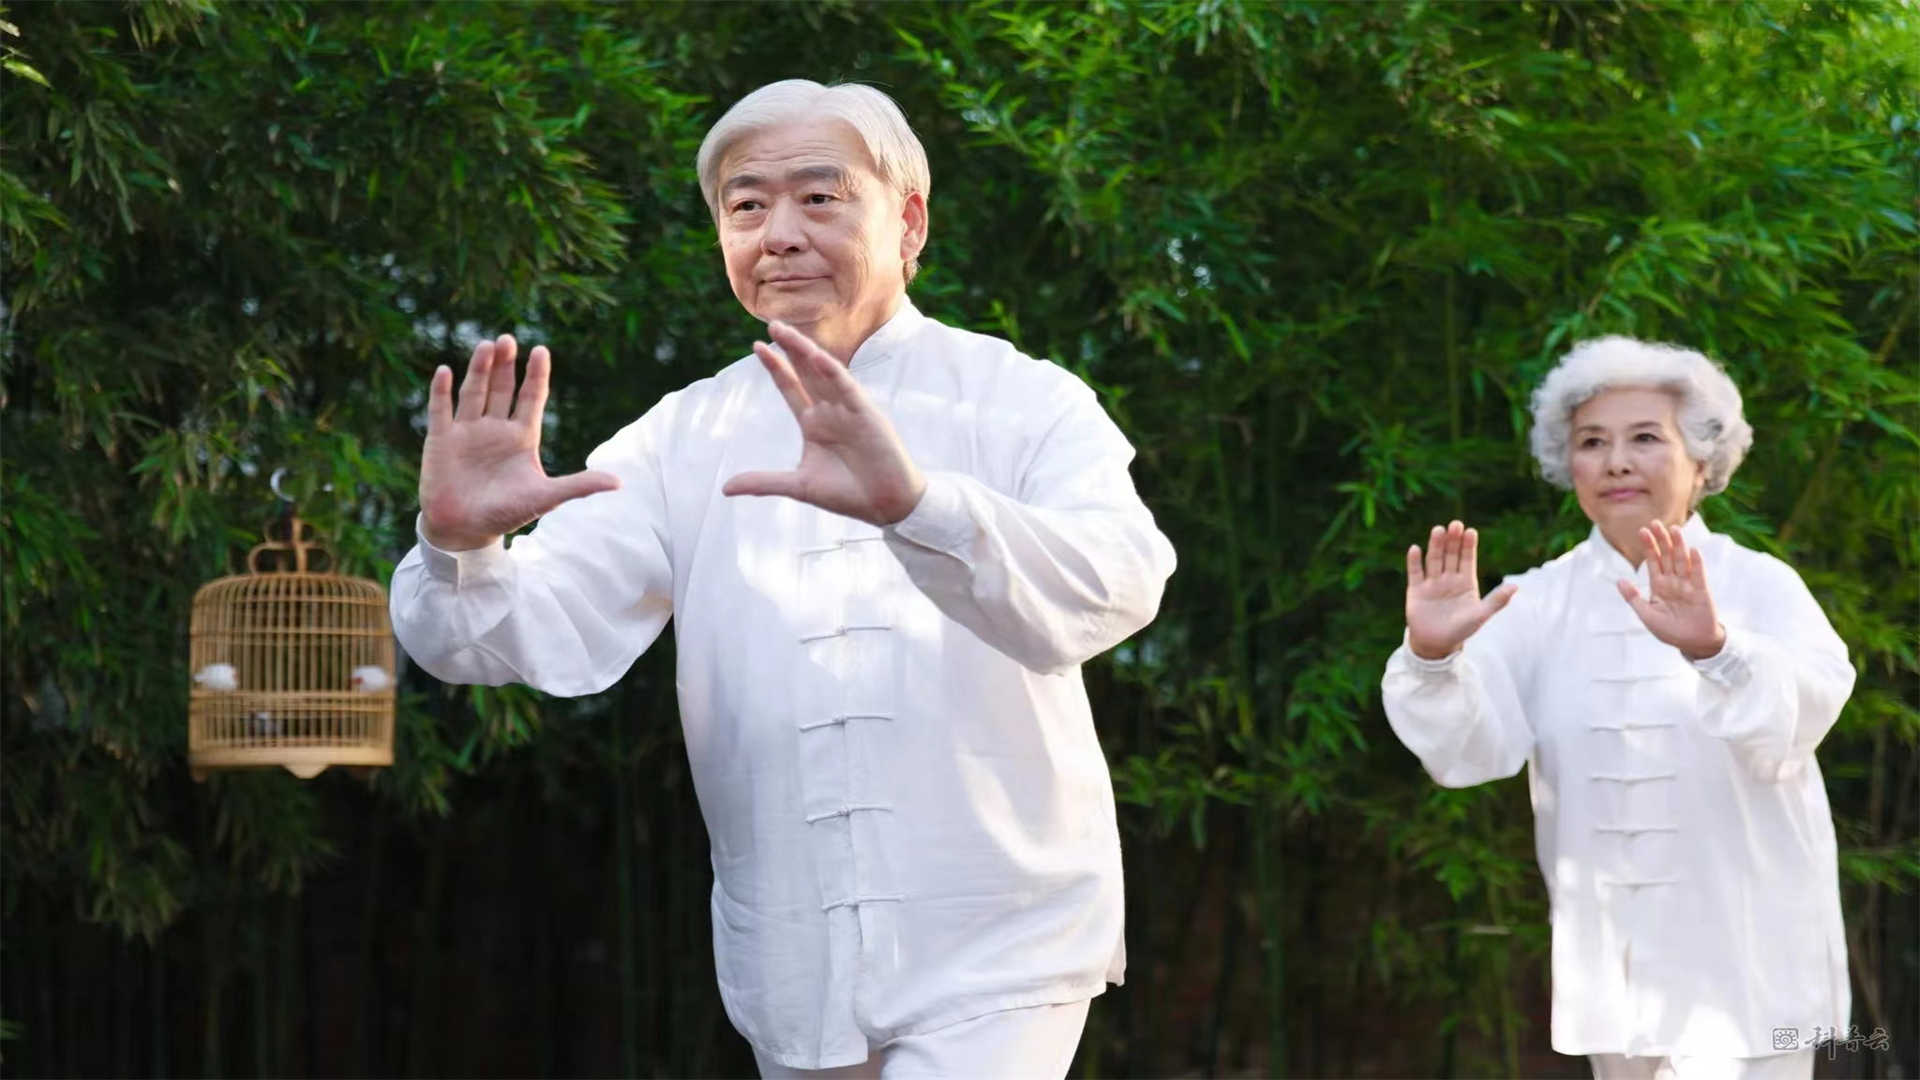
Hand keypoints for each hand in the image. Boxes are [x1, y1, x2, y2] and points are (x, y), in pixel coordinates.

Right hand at [419, 334, 619, 550]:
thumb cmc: (506, 515)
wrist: (464, 531)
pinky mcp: (441, 440)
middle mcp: (495, 428)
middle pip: (502, 388)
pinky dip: (441, 391)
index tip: (541, 350)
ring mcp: (467, 432)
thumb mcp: (545, 498)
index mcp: (521, 437)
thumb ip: (579, 486)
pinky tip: (445, 371)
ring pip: (474, 392)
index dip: (536, 375)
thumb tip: (620, 482)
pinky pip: (441, 410)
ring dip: (479, 370)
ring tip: (487, 346)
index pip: (531, 397)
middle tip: (508, 339)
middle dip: (505, 365)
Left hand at [721, 321, 925, 525]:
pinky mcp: (866, 414)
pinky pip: (847, 388)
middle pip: (805, 372)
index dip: (775, 367)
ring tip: (786, 332)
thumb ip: (763, 482)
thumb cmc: (847, 494)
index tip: (756, 346)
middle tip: (772, 324)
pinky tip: (816, 357)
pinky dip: (832, 372)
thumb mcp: (798, 486)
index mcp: (814, 423)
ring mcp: (848, 410)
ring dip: (806, 352)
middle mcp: (830, 411)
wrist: (885, 505)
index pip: (790, 387)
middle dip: (789, 348)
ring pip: (824, 373)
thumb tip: (725, 488)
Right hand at [1405, 520, 1518, 659]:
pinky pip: (1415, 573)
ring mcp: (1432, 583)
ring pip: (1434, 560)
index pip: (1467, 559)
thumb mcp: (1480, 615)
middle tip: (1455, 524)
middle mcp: (1448, 578)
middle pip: (1450, 555)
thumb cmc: (1461, 630)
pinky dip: (1414, 561)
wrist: (1436, 644)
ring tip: (1438, 530)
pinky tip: (1415, 549)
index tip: (1471, 531)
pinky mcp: (1416, 590)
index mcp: (1465, 582)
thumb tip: (1516, 586)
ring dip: (1435, 545)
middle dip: (1453, 540)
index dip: (1468, 546)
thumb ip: (1496, 600)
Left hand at [1616, 520, 1724, 659]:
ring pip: (1681, 561)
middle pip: (1666, 556)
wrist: (1693, 643)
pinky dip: (1696, 563)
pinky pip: (1698, 575)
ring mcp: (1688, 584)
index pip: (1652, 561)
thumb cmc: (1669, 630)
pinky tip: (1693, 550)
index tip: (1642, 530)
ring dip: (1678, 546)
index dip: (1648, 546)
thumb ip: (1634, 597)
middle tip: (1655, 522)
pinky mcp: (1701, 591)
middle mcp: (1673, 581)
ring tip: (1674, 529)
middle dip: (1661, 540)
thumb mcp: (1647, 614)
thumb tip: (1619, 580)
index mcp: (1659, 585)